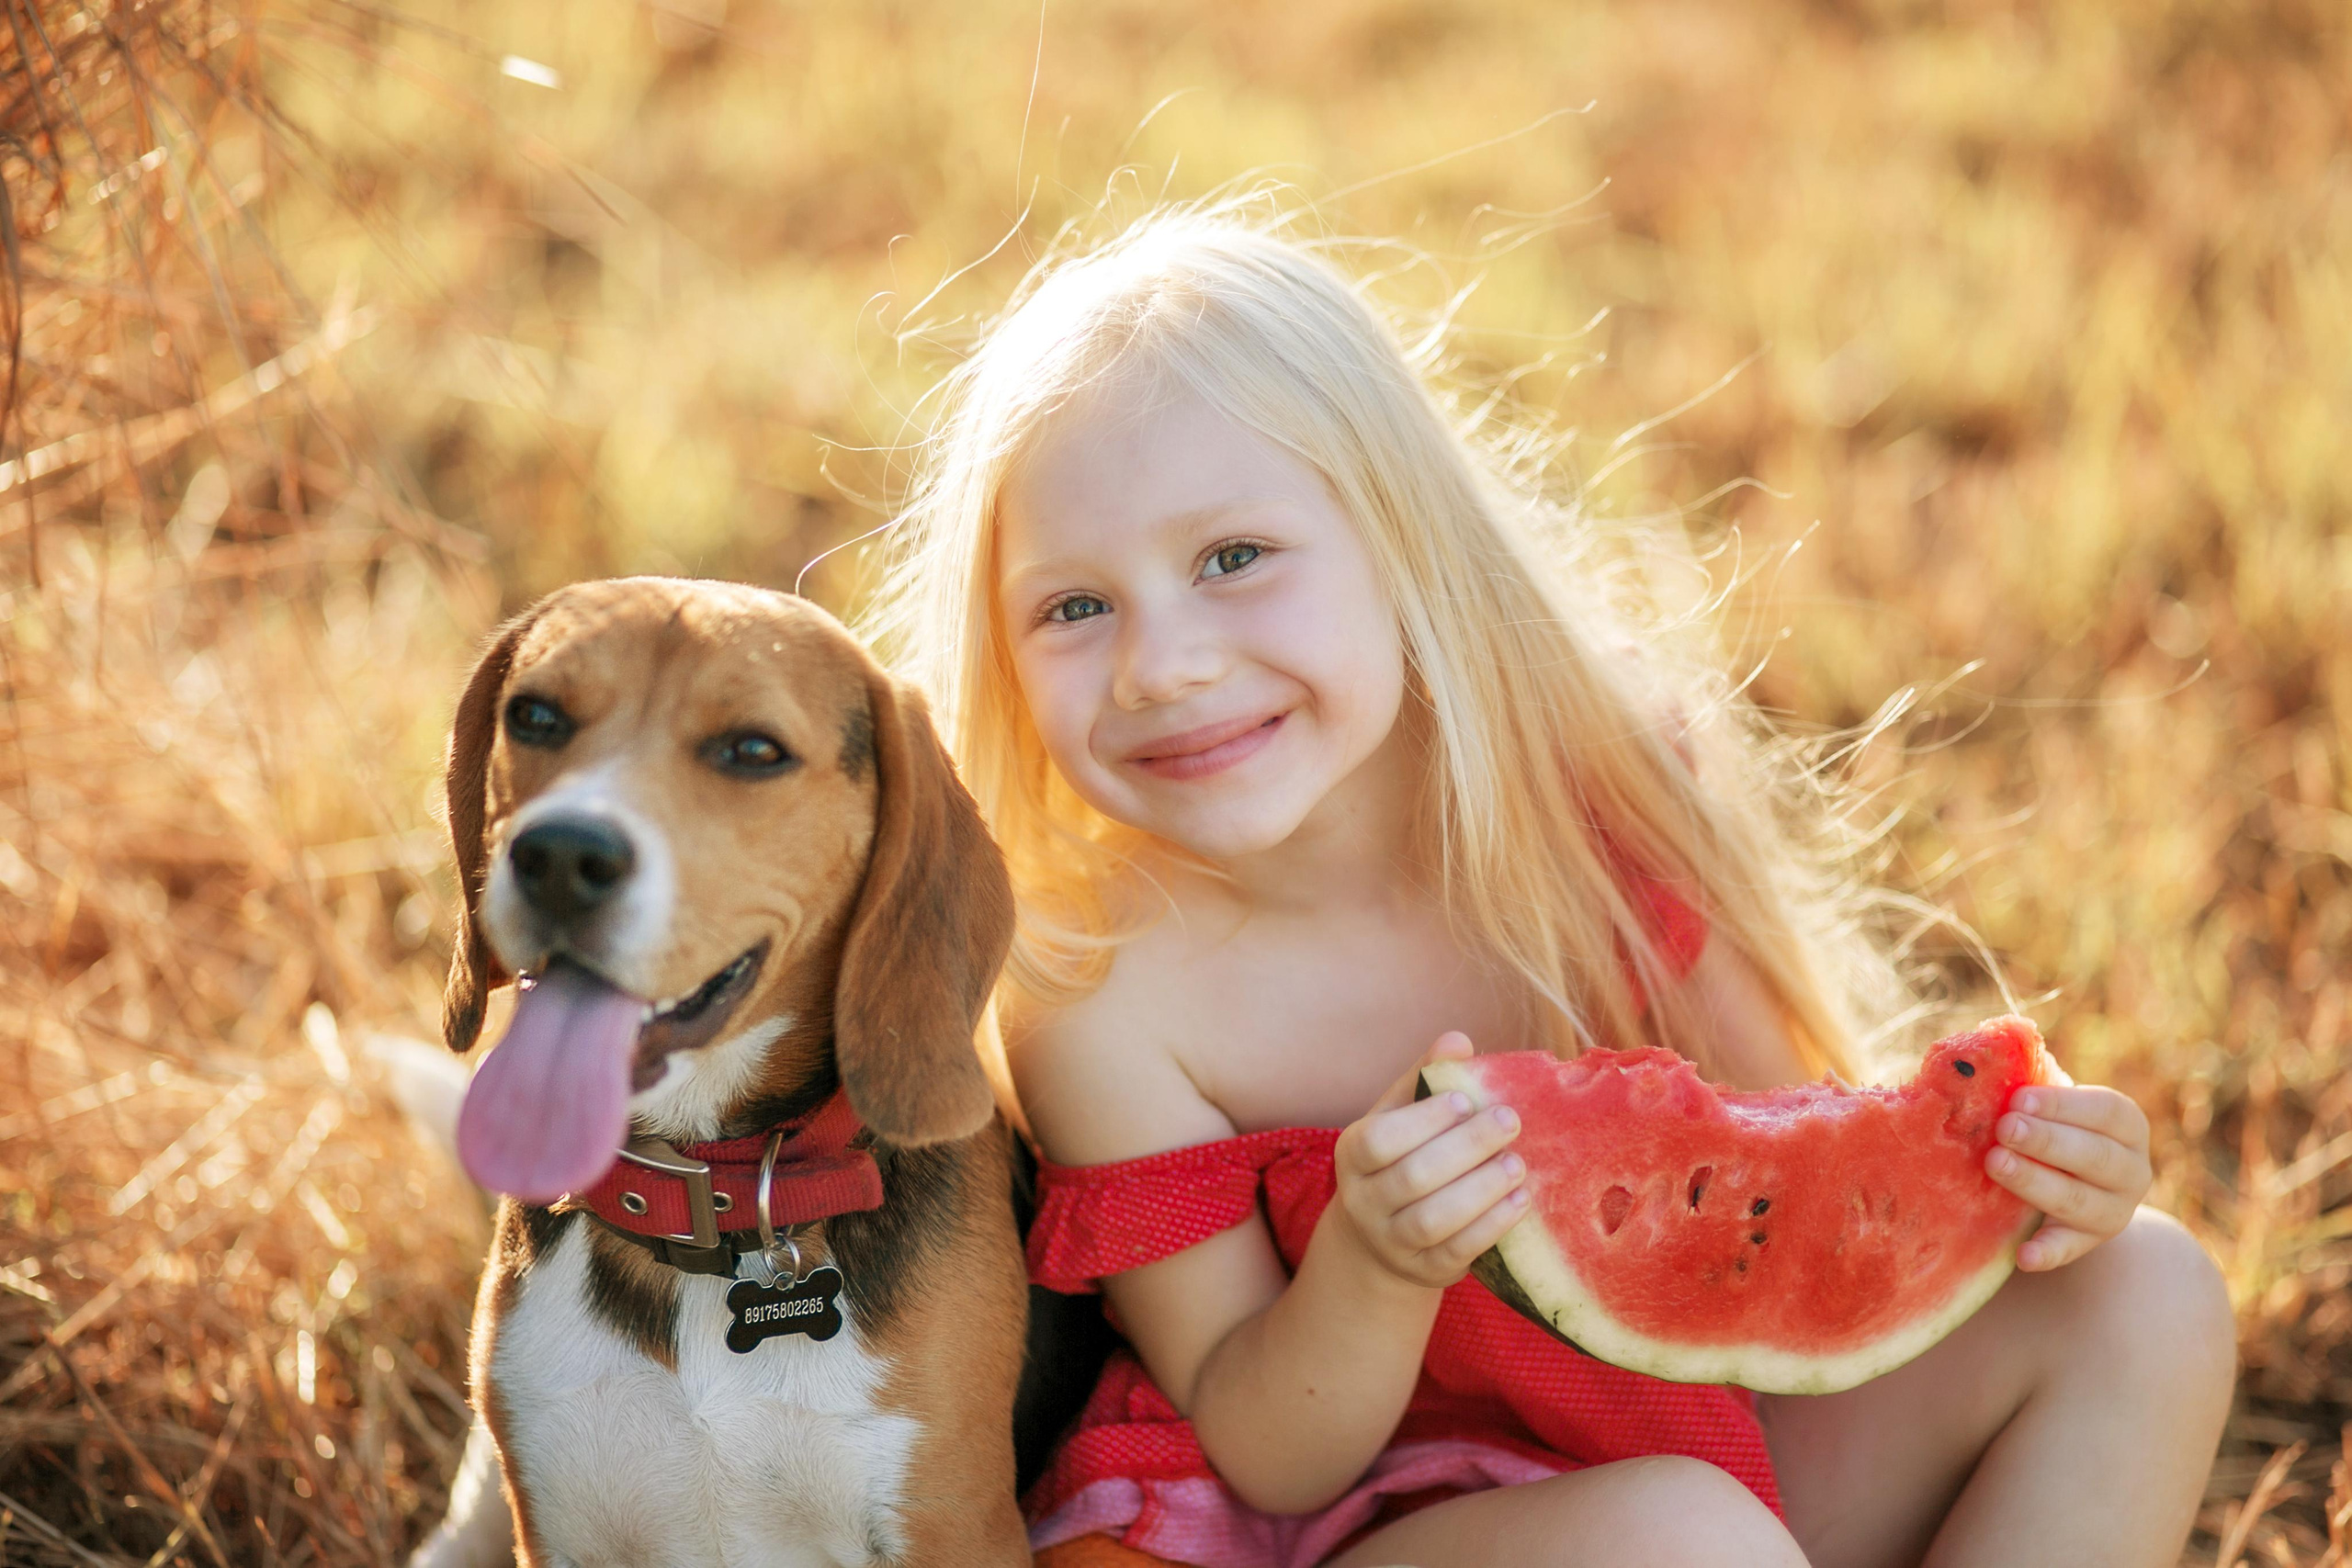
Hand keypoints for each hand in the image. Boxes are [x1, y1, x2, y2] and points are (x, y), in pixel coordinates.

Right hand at [1331, 1032, 1529, 1288]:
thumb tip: (1458, 1040)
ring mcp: (1391, 1241)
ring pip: (1433, 1219)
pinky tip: (1520, 1200)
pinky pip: (1457, 1252)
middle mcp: (1364, 1201)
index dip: (1423, 1121)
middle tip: (1510, 1121)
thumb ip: (1426, 1079)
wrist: (1380, 1239)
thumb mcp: (1400, 1117)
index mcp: (1354, 1155)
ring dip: (1482, 1190)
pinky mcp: (1424, 1270)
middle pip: (1412, 1177)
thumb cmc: (1399, 1160)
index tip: (1464, 1101)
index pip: (1379, 1139)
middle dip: (1466, 1147)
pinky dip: (1492, 1226)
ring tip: (1517, 1164)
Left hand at [1986, 1075, 2151, 1271]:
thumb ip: (2030, 1090)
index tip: (2018, 1098)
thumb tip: (1980, 1065)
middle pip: (2095, 1156)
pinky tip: (2023, 1256)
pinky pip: (2068, 1250)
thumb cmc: (2052, 1127)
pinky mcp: (2087, 1242)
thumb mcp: (2052, 1107)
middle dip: (2046, 1141)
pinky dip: (2047, 1253)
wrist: (2074, 1181)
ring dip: (2036, 1183)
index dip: (2063, 1105)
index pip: (2106, 1111)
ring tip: (1996, 1164)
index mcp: (2127, 1126)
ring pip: (2080, 1201)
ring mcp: (2115, 1211)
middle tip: (2003, 1128)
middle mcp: (2132, 1170)